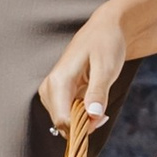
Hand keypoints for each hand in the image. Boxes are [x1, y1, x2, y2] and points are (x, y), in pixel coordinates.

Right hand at [39, 6, 130, 135]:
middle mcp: (49, 87)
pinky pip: (68, 114)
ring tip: (99, 101)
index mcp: (58, 81)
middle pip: (62, 124)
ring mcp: (52, 91)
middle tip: (103, 109)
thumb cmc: (106, 44)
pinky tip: (93, 103)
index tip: (100, 119)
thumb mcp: (106, 67)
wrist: (105, 28)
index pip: (62, 119)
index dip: (82, 128)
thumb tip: (93, 116)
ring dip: (84, 120)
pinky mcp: (58, 94)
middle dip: (84, 124)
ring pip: (65, 121)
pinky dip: (82, 114)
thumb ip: (98, 93)